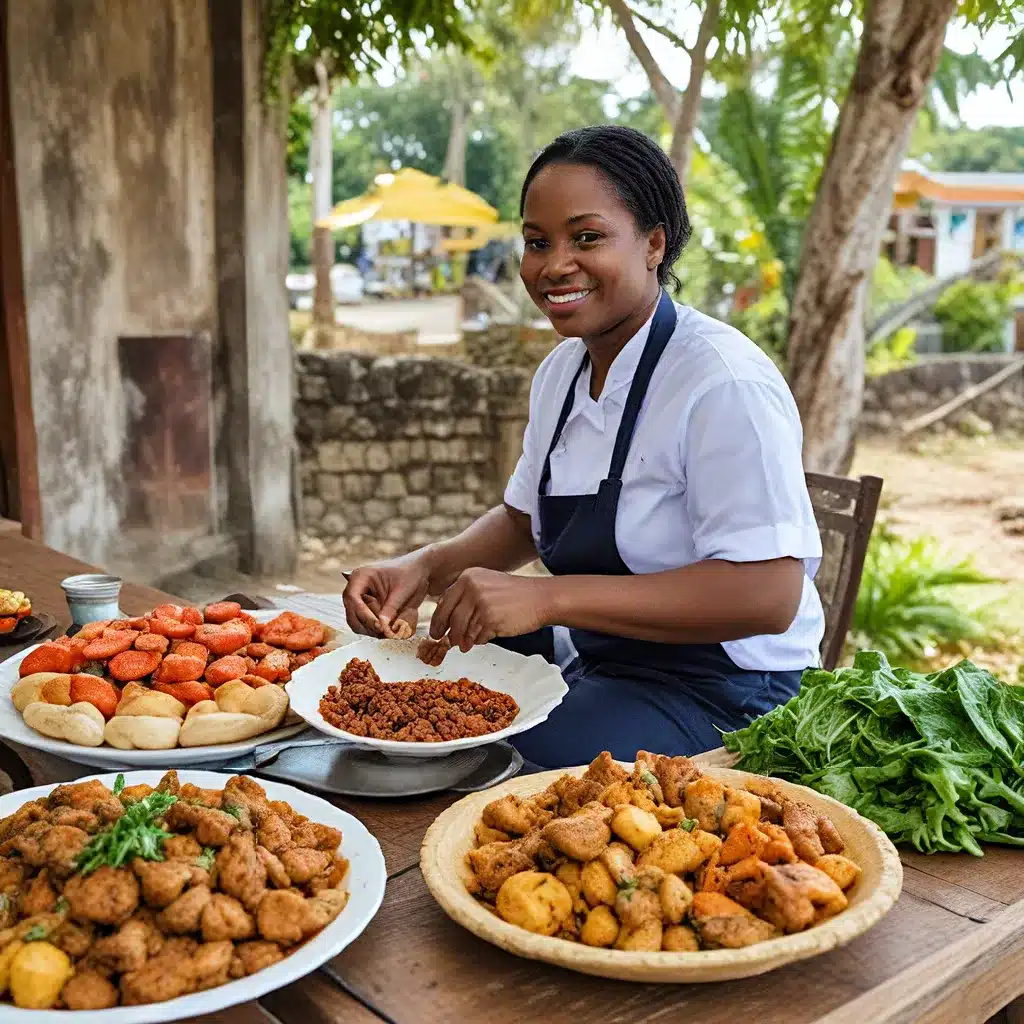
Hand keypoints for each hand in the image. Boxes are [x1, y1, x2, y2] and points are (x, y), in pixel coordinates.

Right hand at [343, 556, 431, 636]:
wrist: (418, 572)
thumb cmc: (410, 574)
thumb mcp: (402, 590)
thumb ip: (391, 607)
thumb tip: (382, 625)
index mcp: (361, 577)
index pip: (353, 598)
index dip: (363, 614)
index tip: (378, 625)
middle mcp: (356, 589)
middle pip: (351, 613)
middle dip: (367, 625)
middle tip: (385, 632)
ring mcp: (361, 600)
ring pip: (357, 622)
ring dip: (371, 630)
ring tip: (389, 632)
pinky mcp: (368, 609)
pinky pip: (366, 624)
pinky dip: (375, 630)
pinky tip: (388, 630)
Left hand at [429, 569, 553, 651]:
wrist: (540, 598)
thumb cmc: (514, 594)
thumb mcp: (487, 584)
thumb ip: (466, 596)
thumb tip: (445, 617)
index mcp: (468, 577)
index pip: (444, 601)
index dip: (438, 618)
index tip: (436, 630)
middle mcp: (472, 587)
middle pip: (451, 617)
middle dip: (447, 633)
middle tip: (445, 641)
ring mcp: (481, 603)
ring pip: (462, 630)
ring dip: (463, 640)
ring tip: (465, 646)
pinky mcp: (490, 619)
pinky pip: (477, 637)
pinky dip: (478, 641)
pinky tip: (483, 639)